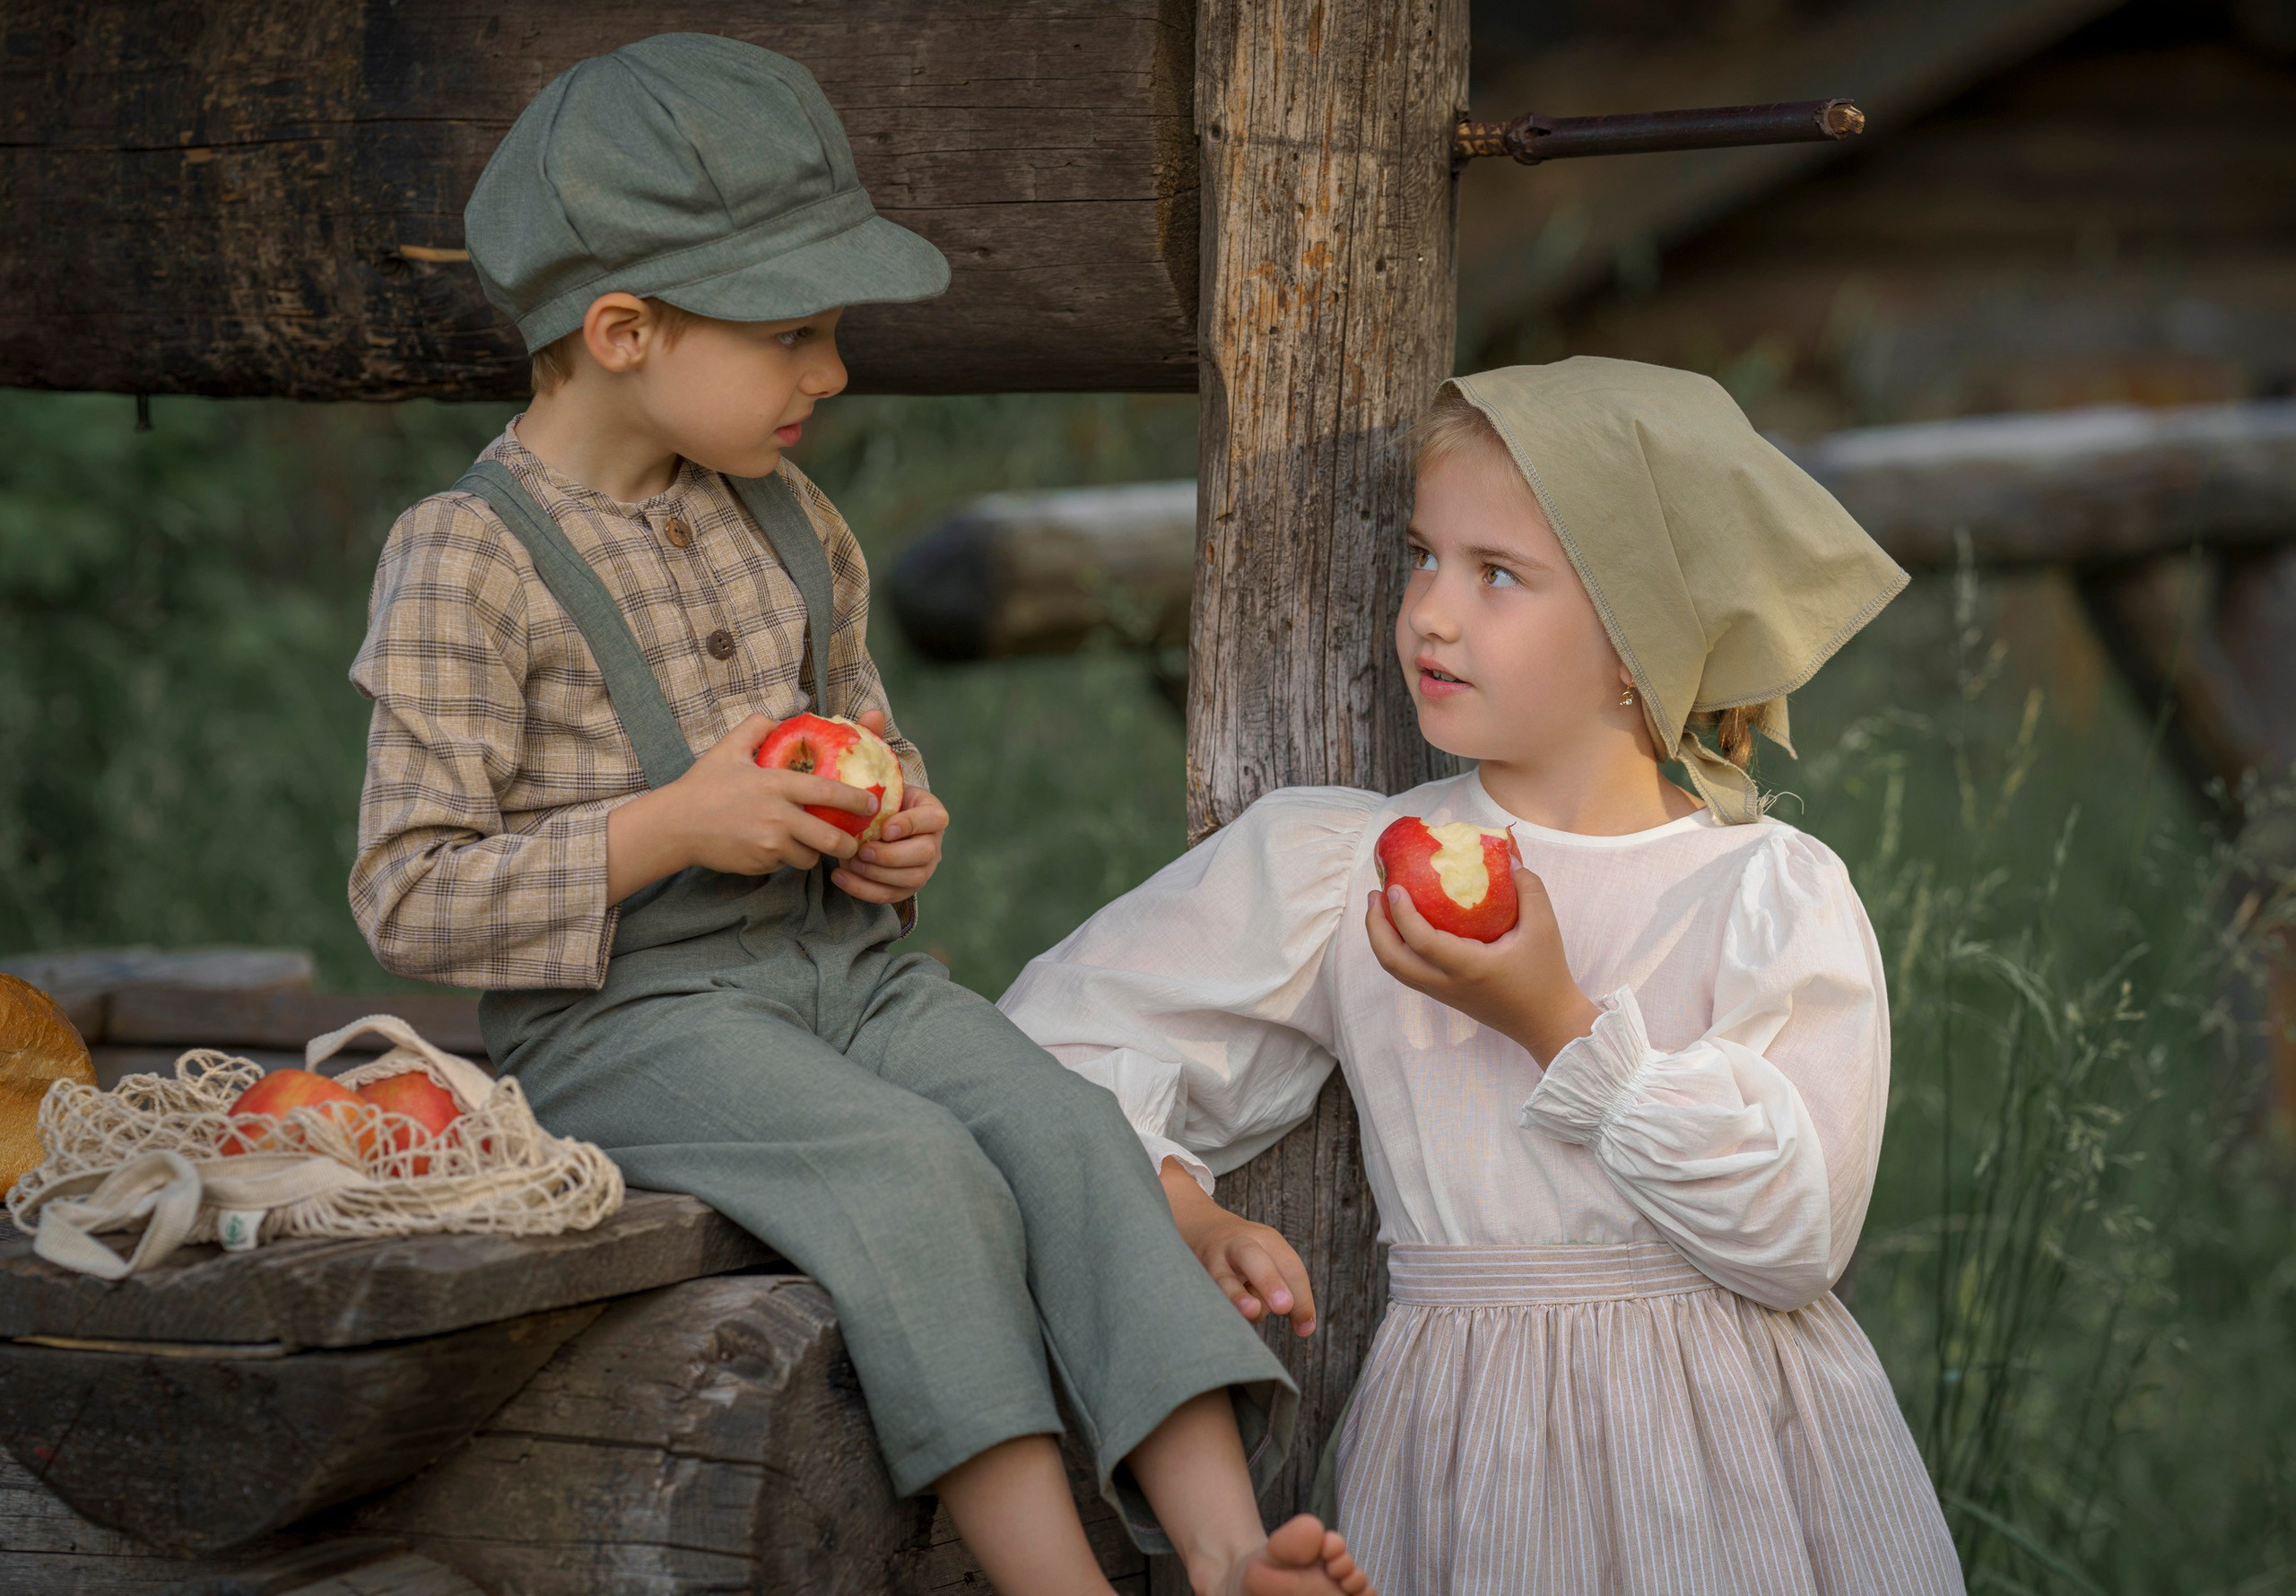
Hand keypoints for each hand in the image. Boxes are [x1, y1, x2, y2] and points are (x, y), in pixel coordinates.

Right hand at [604, 712, 874, 901]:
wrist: (675, 825)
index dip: (857, 800)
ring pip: (809, 857)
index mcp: (776, 784)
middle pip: (831, 839)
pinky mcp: (760, 864)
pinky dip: (787, 858)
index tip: (872, 804)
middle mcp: (778, 817)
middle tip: (854, 842)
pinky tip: (777, 847)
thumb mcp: (729, 748)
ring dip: (814, 852)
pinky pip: (785, 864)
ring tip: (810, 843)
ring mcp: (769, 844)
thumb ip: (757, 727)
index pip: (829, 792)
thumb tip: (780, 719)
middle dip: (849, 844)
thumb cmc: (703, 785)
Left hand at [830, 710, 946, 903]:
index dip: (913, 825)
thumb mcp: (872, 769)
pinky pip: (890, 896)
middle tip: (861, 850)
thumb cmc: (872, 794)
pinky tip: (839, 877)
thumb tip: (872, 713)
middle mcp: (932, 842)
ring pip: (909, 880)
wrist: (866, 823)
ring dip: (877, 875)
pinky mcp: (902, 887)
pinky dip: (865, 890)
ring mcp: (920, 867)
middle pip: (923, 855)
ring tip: (847, 863)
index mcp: (930, 811)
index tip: (886, 827)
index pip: (934, 819)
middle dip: (892, 856)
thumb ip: (873, 742)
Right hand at [1158, 1159, 1317, 1335]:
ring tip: (1250, 1309)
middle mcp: (1237, 1245)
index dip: (1302, 1300)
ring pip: (1223, 1279)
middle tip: (1284, 1305)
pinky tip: (1224, 1322)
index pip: (1289, 1268)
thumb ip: (1289, 1291)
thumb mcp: (1270, 1260)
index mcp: (1266, 1240)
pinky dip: (1218, 1311)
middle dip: (1269, 1281)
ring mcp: (1211, 1260)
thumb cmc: (1247, 1256)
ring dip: (1236, 1296)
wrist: (1200, 1229)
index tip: (1305, 1330)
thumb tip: (1305, 1329)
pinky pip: (1206, 1296)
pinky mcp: (1194, 1277)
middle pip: (1253, 1259)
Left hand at [1364, 868, 1600, 1063]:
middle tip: (1375, 894)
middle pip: (1393, 961)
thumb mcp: (1545, 928)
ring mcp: (1443, 994)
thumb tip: (1510, 861)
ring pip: (1397, 971)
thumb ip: (1529, 890)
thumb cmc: (1546, 975)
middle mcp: (1448, 984)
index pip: (1421, 942)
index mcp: (1468, 968)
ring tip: (1381, 908)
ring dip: (1382, 939)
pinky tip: (1405, 927)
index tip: (1393, 887)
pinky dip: (1397, 949)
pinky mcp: (1446, 996)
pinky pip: (1410, 973)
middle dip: (1375, 927)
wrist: (1547, 1023)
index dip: (1401, 915)